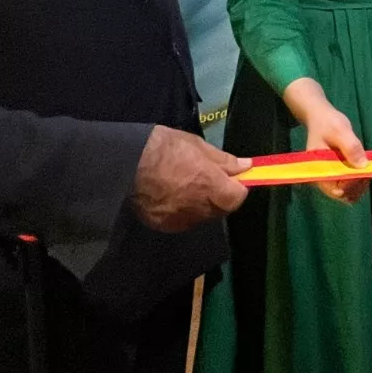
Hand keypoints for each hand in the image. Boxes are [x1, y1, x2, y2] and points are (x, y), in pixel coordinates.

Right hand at [132, 126, 250, 232]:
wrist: (125, 163)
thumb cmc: (164, 148)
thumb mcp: (198, 146)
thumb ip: (224, 161)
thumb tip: (246, 166)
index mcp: (210, 187)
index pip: (238, 198)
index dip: (237, 187)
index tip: (233, 178)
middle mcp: (198, 209)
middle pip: (220, 208)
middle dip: (220, 196)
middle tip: (208, 178)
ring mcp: (180, 220)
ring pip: (201, 215)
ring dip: (201, 204)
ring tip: (186, 185)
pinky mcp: (163, 226)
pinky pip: (182, 219)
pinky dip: (183, 210)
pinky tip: (172, 195)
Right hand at [303, 103, 369, 203]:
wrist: (321, 118)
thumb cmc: (328, 123)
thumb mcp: (340, 131)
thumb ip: (351, 147)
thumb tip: (363, 166)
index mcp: (318, 170)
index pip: (334, 190)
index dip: (351, 185)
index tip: (363, 173)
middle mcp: (322, 178)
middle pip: (343, 195)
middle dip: (358, 186)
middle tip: (369, 170)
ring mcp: (330, 177)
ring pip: (348, 194)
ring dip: (361, 185)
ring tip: (368, 169)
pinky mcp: (338, 174)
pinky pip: (350, 186)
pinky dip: (360, 182)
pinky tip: (366, 170)